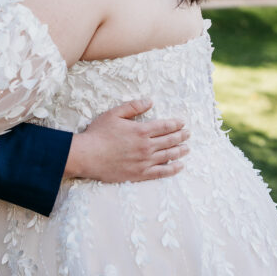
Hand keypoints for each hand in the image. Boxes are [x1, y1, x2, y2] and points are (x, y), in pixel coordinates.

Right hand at [64, 100, 188, 181]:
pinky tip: (180, 166)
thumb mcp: (114, 114)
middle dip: (181, 136)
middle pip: (170, 140)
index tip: (182, 123)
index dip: (176, 124)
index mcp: (141, 130)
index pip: (164, 126)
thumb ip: (133, 107)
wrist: (87, 156)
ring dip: (180, 151)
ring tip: (187, 148)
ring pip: (169, 155)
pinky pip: (162, 172)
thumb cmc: (98, 134)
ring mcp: (145, 161)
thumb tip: (150, 101)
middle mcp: (146, 146)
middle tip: (188, 134)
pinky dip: (173, 169)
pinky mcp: (140, 174)